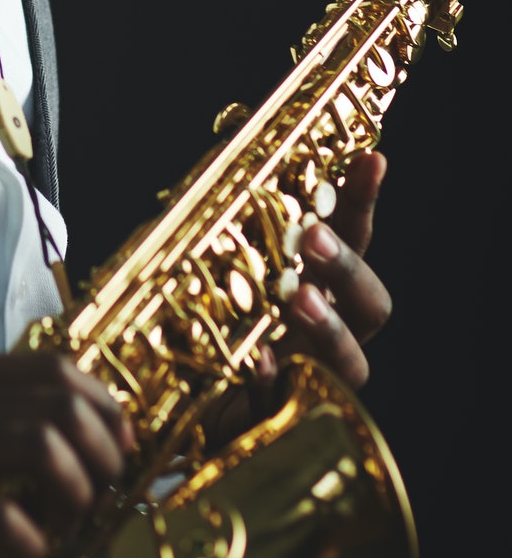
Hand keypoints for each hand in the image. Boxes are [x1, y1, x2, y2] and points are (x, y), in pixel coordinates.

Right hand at [0, 351, 135, 557]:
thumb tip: (15, 425)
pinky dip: (26, 541)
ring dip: (75, 491)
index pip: (56, 368)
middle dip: (104, 452)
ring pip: (39, 444)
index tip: (115, 446)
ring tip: (66, 526)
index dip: (105, 406)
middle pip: (63, 402)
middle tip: (100, 494)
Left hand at [211, 151, 393, 440]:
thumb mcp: (218, 257)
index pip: (355, 238)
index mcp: (321, 285)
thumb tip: (231, 141)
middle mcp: (330, 331)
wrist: (187, 402)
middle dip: (348, 267)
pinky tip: (260, 358)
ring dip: (328, 327)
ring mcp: (313, 378)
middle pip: (370, 302)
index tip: (371, 158)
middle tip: (315, 238)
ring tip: (299, 298)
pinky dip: (274, 377)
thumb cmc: (214, 321)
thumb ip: (235, 215)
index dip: (365, 200)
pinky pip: (285, 401)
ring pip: (349, 359)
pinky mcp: (278, 415)